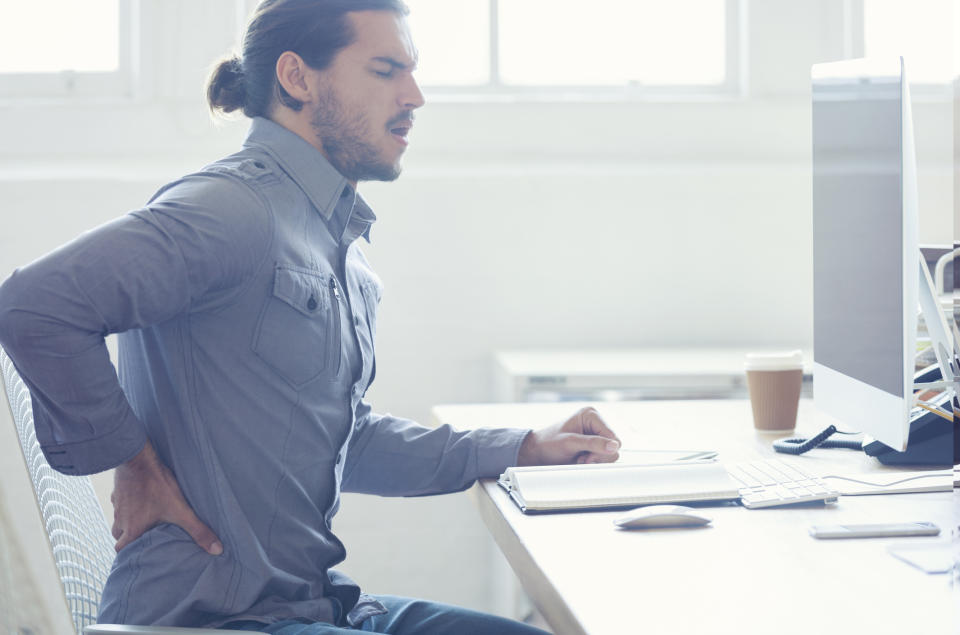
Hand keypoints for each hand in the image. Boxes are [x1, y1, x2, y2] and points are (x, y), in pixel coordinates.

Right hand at [111, 440, 222, 554]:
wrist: (138, 459)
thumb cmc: (156, 485)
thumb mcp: (180, 510)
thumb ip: (197, 530)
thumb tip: (216, 549)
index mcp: (131, 529)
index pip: (121, 549)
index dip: (129, 553)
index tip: (139, 554)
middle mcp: (120, 519)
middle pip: (118, 536)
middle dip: (129, 538)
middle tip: (144, 537)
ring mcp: (117, 504)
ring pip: (118, 519)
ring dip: (128, 521)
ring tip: (144, 519)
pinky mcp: (119, 490)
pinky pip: (119, 502)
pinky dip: (128, 504)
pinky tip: (140, 499)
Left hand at [517, 406, 620, 465]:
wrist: (537, 453)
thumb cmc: (549, 443)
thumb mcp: (570, 443)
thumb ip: (592, 443)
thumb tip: (614, 446)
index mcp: (591, 415)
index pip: (613, 436)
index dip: (604, 449)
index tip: (587, 456)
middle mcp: (596, 424)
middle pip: (614, 446)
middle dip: (599, 456)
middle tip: (582, 459)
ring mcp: (595, 436)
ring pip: (611, 454)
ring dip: (595, 461)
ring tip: (579, 459)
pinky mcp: (593, 447)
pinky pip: (604, 458)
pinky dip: (593, 463)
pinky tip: (581, 460)